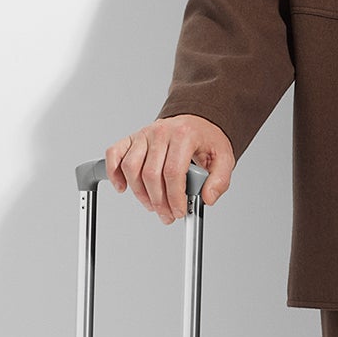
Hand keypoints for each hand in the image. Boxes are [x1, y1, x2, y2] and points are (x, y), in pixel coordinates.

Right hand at [106, 115, 236, 224]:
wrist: (196, 121)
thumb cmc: (206, 140)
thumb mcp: (224, 158)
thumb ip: (220, 180)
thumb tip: (207, 199)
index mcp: (184, 135)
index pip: (173, 172)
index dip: (174, 197)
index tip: (179, 211)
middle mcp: (161, 132)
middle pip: (151, 174)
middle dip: (159, 202)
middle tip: (167, 215)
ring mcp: (144, 134)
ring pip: (131, 168)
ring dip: (140, 193)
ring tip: (152, 205)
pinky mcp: (133, 138)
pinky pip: (114, 153)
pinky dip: (113, 172)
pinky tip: (122, 187)